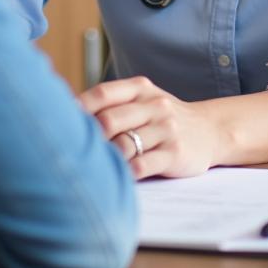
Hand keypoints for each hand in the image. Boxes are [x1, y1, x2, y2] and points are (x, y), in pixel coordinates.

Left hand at [78, 76, 219, 179]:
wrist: (211, 130)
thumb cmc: (163, 117)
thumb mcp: (143, 99)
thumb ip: (112, 102)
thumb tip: (65, 111)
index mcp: (140, 88)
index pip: (102, 94)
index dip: (78, 108)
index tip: (56, 122)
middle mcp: (154, 105)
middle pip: (110, 120)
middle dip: (88, 138)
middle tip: (70, 151)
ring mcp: (166, 129)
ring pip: (125, 145)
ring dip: (105, 158)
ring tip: (89, 167)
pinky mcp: (175, 153)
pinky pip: (143, 166)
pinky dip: (125, 174)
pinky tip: (114, 179)